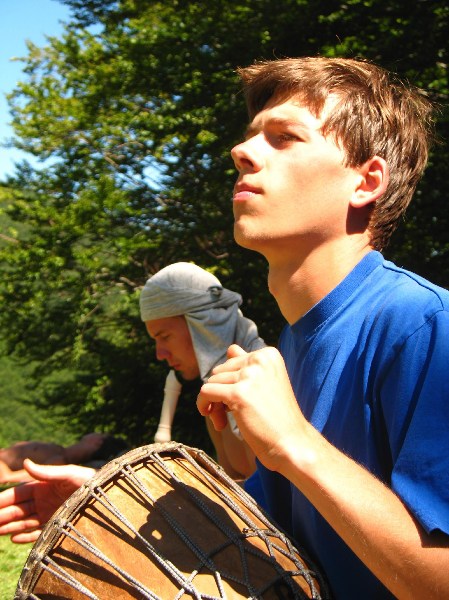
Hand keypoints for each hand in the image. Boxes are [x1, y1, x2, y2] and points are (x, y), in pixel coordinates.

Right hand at [0, 460, 94, 542]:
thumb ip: (46, 471)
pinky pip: (38, 532)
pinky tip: (13, 538)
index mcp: (43, 486)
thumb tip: (25, 462)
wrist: (108, 493)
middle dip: (2, 516)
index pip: (18, 494)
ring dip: (9, 527)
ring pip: (24, 522)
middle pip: (18, 509)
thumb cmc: (89, 480)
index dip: (3, 500)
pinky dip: (26, 536)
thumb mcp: (68, 473)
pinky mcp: (57, 525)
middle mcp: (43, 500)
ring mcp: (49, 513)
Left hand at [197, 344, 306, 471]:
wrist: (291, 443)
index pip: (232, 361)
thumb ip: (247, 364)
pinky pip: (206, 392)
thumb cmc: (278, 417)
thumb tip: (231, 348)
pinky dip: (204, 406)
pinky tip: (217, 422)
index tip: (237, 401)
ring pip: (211, 382)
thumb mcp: (265, 383)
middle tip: (228, 414)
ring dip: (214, 404)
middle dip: (220, 392)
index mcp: (268, 354)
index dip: (231, 383)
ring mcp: (249, 375)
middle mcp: (260, 359)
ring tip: (225, 421)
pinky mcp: (238, 393)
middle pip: (220, 371)